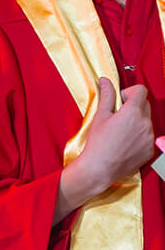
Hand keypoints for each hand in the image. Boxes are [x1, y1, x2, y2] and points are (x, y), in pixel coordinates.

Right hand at [58, 79, 157, 220]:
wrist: (101, 168)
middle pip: (145, 104)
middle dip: (133, 105)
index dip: (130, 91)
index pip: (141, 90)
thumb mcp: (100, 116)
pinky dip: (139, 135)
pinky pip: (148, 135)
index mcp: (133, 112)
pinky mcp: (151, 148)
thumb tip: (105, 81)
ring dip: (137, 120)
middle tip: (118, 115)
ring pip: (147, 120)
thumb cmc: (98, 143)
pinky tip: (125, 141)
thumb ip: (107, 96)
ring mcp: (150, 137)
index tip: (121, 99)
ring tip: (120, 130)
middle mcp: (146, 123)